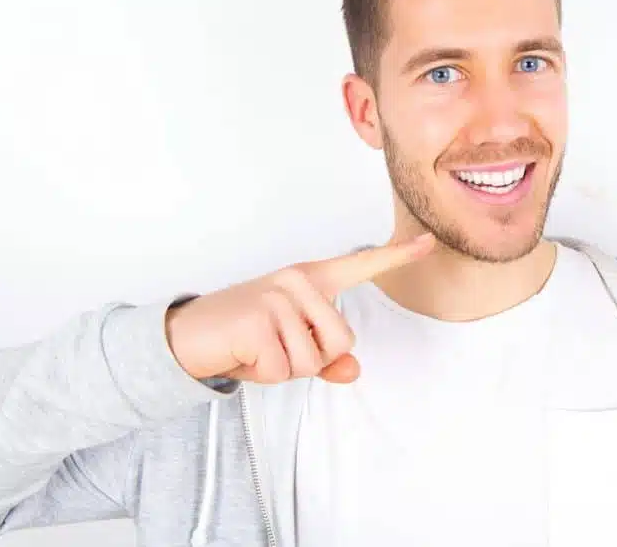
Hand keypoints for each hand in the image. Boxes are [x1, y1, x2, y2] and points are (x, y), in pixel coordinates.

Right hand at [166, 233, 435, 384]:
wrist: (186, 336)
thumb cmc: (244, 339)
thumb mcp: (289, 349)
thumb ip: (325, 359)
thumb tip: (353, 371)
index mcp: (311, 280)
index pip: (361, 266)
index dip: (397, 257)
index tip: (430, 242)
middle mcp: (298, 281)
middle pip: (343, 341)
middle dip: (312, 359)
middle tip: (276, 347)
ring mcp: (278, 297)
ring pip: (313, 359)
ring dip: (286, 369)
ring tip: (258, 349)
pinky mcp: (259, 319)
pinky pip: (285, 369)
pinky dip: (265, 374)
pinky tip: (244, 353)